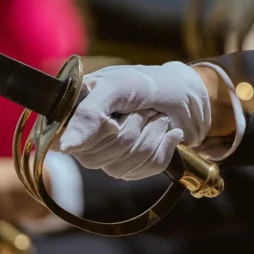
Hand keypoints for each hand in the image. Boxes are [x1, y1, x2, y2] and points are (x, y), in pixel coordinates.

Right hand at [56, 61, 210, 179]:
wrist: (188, 95)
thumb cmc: (150, 83)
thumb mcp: (118, 86)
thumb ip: (89, 113)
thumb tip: (65, 147)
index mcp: (75, 111)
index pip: (69, 143)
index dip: (98, 134)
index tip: (115, 120)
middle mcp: (87, 137)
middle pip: (95, 159)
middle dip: (130, 130)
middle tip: (143, 110)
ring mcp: (109, 155)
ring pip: (121, 167)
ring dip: (149, 137)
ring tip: (156, 117)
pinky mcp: (133, 167)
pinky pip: (144, 170)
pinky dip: (163, 148)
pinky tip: (168, 133)